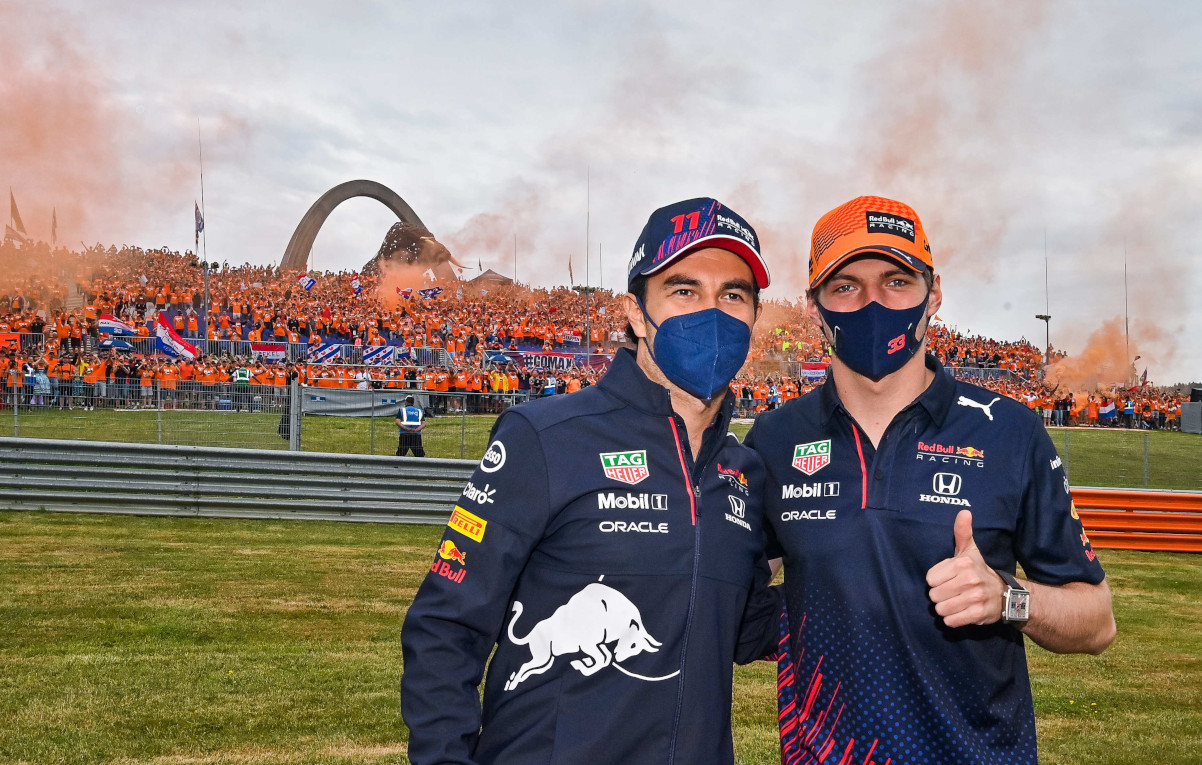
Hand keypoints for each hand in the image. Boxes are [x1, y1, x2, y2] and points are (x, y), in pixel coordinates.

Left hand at [925, 510, 1005, 627]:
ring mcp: (974, 598)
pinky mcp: (977, 614)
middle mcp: (969, 580)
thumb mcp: (970, 551)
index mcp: (963, 563)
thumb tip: (964, 512)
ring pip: (941, 609)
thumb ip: (962, 532)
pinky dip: (952, 619)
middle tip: (952, 592)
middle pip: (934, 595)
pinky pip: (951, 621)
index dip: (936, 580)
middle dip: (940, 596)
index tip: (947, 579)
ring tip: (956, 602)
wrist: (1005, 595)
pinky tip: (960, 612)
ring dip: (945, 609)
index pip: (930, 578)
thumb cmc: (979, 571)